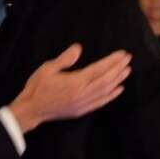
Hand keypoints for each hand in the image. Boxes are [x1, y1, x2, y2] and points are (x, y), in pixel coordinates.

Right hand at [9, 44, 131, 132]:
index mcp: (75, 82)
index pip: (99, 69)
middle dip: (118, 69)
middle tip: (128, 59)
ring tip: (126, 71)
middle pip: (106, 80)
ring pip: (105, 91)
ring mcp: (83, 103)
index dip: (112, 61)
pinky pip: (100, 103)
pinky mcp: (81, 110)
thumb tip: (78, 48)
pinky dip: (111, 96)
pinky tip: (119, 89)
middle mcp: (82, 93)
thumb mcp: (47, 69)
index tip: (122, 54)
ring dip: (117, 80)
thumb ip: (64, 59)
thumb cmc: (37, 87)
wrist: (31, 109)